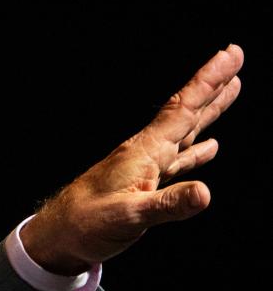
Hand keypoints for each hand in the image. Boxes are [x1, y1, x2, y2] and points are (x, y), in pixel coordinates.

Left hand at [20, 44, 243, 274]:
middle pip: (186, 112)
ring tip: (231, 88)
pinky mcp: (142, 184)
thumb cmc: (85, 225)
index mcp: (143, 154)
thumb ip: (166, 205)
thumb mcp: (127, 218)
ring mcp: (144, 168)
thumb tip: (206, 194)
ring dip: (209, 110)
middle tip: (235, 56)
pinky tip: (211, 146)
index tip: (231, 54)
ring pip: (185, 132)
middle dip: (212, 85)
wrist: (57, 236)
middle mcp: (145, 153)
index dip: (209, 82)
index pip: (183, 111)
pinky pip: (177, 160)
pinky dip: (196, 150)